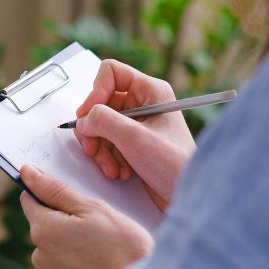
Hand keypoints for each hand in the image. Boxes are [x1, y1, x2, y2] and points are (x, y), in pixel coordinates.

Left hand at [20, 164, 153, 268]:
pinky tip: (97, 264)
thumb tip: (27, 173)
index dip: (47, 193)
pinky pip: (61, 268)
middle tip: (95, 224)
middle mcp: (39, 255)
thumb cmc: (122, 246)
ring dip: (68, 244)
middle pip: (43, 225)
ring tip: (99, 248)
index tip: (68, 197)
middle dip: (62, 220)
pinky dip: (74, 264)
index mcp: (44, 229)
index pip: (30, 200)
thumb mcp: (92, 208)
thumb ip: (55, 189)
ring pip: (53, 248)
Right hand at [74, 59, 195, 209]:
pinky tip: (119, 171)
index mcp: (150, 90)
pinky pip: (105, 142)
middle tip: (93, 149)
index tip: (88, 115)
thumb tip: (83, 119)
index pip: (110, 73)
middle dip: (94, 130)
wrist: (186, 196)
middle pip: (100, 103)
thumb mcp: (134, 138)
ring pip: (99, 125)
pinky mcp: (131, 142)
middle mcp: (143, 103)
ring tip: (112, 167)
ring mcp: (137, 123)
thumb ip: (103, 121)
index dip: (95, 92)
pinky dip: (107, 158)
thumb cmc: (174, 165)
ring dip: (100, 149)